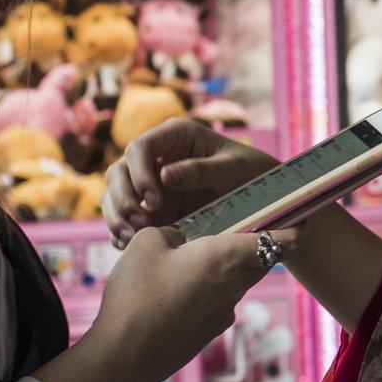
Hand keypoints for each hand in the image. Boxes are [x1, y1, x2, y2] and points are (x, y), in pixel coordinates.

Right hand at [86, 224, 298, 381]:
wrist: (124, 358)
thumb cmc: (138, 294)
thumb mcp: (149, 242)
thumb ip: (173, 231)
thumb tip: (182, 240)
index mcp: (228, 257)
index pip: (282, 240)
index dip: (296, 227)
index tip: (305, 218)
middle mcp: (235, 286)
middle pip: (259, 259)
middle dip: (254, 242)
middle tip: (240, 225)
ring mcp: (224, 313)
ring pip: (235, 281)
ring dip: (225, 267)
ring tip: (193, 254)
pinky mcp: (207, 332)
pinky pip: (216, 301)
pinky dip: (206, 289)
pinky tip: (175, 287)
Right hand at [103, 117, 276, 246]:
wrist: (267, 198)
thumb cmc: (255, 173)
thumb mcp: (235, 169)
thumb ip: (202, 170)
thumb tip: (165, 175)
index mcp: (176, 136)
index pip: (140, 148)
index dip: (140, 175)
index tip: (154, 202)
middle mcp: (158, 157)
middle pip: (119, 171)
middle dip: (123, 198)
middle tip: (141, 225)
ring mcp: (151, 182)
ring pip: (115, 193)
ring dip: (118, 215)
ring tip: (132, 238)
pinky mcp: (152, 207)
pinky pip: (125, 216)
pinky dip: (121, 230)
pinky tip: (127, 245)